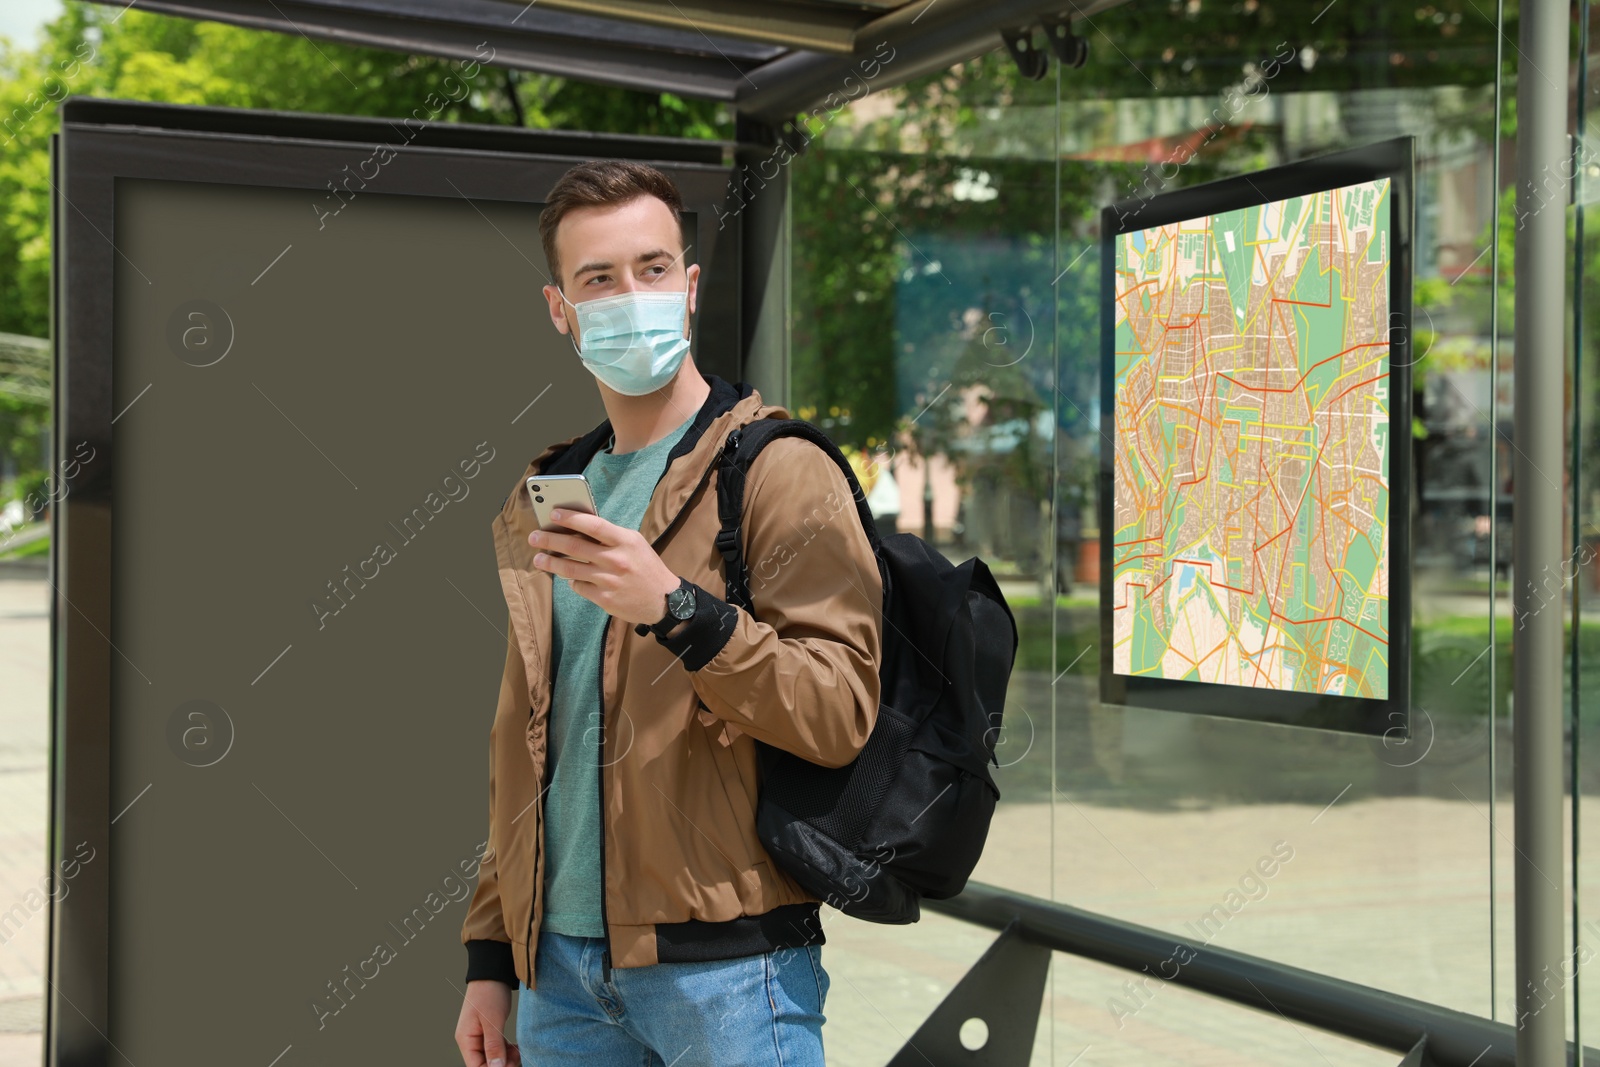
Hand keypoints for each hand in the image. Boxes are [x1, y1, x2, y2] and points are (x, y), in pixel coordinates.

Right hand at [455, 979, 520, 1066]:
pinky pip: (498, 1048)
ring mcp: (480, 1036)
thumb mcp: (493, 1020)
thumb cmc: (489, 993)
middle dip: (502, 1064)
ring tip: (520, 1052)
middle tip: (518, 1059)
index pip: (476, 1066)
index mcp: (466, 1039)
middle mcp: (471, 1041)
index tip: (510, 1065)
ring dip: (507, 1059)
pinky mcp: (490, 1031)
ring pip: (493, 1057)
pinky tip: (518, 1048)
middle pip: (485, 1064)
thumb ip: (493, 1045)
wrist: (493, 972)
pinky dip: (508, 1050)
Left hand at [529, 509, 679, 625]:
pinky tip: (570, 577)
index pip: (592, 525)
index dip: (570, 518)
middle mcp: (616, 560)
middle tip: (534, 537)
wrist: (664, 600)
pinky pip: (579, 587)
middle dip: (550, 540)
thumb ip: (610, 536)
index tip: (553, 514)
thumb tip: (578, 528)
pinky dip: (572, 581)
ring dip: (551, 563)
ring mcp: (609, 581)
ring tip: (539, 559)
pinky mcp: (605, 599)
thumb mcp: (634, 544)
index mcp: (625, 541)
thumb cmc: (646, 567)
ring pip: (570, 569)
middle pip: (574, 547)